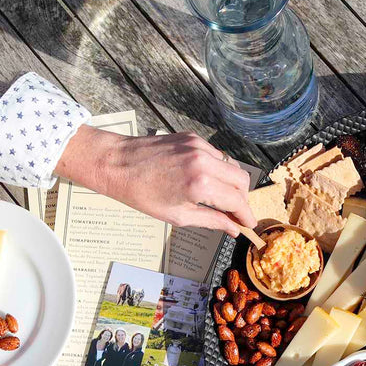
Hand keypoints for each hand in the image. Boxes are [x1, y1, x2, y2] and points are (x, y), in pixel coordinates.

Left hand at [56, 127, 254, 233]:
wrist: (116, 163)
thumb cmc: (141, 194)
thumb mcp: (177, 215)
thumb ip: (211, 221)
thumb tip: (233, 229)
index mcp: (200, 184)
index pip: (237, 200)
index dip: (246, 214)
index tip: (249, 223)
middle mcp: (204, 161)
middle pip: (242, 179)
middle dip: (242, 198)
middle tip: (234, 212)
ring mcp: (199, 146)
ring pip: (231, 165)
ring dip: (230, 182)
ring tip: (218, 197)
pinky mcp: (192, 137)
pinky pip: (216, 155)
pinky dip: (217, 168)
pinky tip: (203, 179)